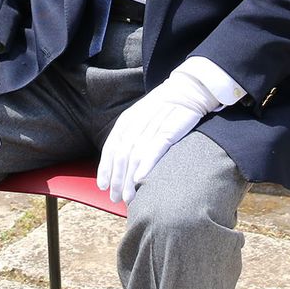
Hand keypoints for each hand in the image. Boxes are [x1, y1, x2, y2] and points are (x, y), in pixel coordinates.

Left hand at [97, 71, 217, 203]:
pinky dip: (146, 164)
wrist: (187, 90)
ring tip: (128, 197)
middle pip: (121, 156)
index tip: (103, 186)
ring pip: (135, 157)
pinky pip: (154, 149)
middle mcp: (136, 124)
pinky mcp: (169, 130)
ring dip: (129, 180)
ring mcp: (152, 127)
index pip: (111, 148)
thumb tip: (120, 164)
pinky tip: (140, 179)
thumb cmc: (163, 108)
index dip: (105, 168)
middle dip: (117, 180)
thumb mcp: (141, 118)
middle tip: (115, 198)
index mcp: (126, 120)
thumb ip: (129, 137)